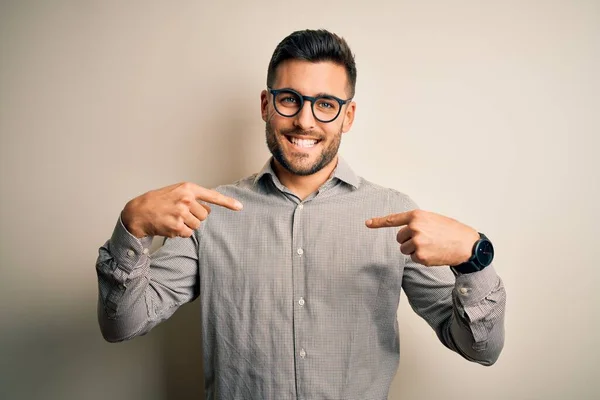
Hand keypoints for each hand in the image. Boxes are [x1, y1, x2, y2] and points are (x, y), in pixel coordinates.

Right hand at [121, 182, 242, 237]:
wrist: (139, 211)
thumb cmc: (159, 201)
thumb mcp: (176, 192)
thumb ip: (193, 198)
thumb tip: (209, 210)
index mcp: (188, 188)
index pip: (212, 196)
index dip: (228, 202)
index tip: (240, 207)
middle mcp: (186, 199)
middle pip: (205, 215)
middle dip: (196, 217)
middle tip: (181, 213)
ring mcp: (181, 213)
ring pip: (197, 225)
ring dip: (188, 225)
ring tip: (174, 219)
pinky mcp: (176, 226)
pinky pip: (188, 233)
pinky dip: (181, 232)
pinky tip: (170, 225)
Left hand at [366, 209, 478, 266]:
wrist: (467, 244)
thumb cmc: (451, 231)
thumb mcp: (433, 219)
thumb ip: (417, 222)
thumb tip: (406, 229)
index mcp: (417, 216)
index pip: (393, 219)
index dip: (378, 222)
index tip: (367, 223)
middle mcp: (414, 228)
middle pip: (399, 238)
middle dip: (409, 240)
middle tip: (426, 239)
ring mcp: (417, 242)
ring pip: (405, 249)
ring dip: (414, 249)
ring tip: (431, 246)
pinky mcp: (420, 256)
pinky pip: (413, 258)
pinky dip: (421, 258)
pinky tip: (434, 253)